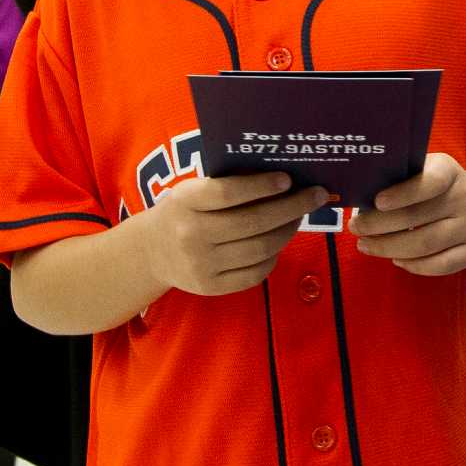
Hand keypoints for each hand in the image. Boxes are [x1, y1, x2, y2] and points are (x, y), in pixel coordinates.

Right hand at [138, 172, 327, 296]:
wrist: (151, 253)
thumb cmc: (184, 212)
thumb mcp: (194, 191)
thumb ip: (229, 183)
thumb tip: (285, 178)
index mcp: (185, 201)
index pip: (228, 193)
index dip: (261, 186)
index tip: (288, 180)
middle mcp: (191, 234)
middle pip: (253, 222)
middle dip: (291, 208)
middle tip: (314, 196)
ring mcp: (201, 264)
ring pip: (260, 248)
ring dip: (287, 231)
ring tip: (298, 217)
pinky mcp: (211, 287)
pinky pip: (255, 273)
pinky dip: (274, 256)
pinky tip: (279, 242)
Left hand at [351, 153, 465, 276]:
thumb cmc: (431, 187)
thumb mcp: (420, 171)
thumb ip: (396, 179)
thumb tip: (359, 195)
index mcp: (449, 171)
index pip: (430, 181)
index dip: (403, 193)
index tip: (377, 202)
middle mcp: (465, 196)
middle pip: (418, 217)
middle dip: (379, 225)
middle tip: (355, 228)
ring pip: (425, 244)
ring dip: (389, 248)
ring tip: (365, 245)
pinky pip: (441, 265)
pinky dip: (414, 266)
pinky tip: (396, 259)